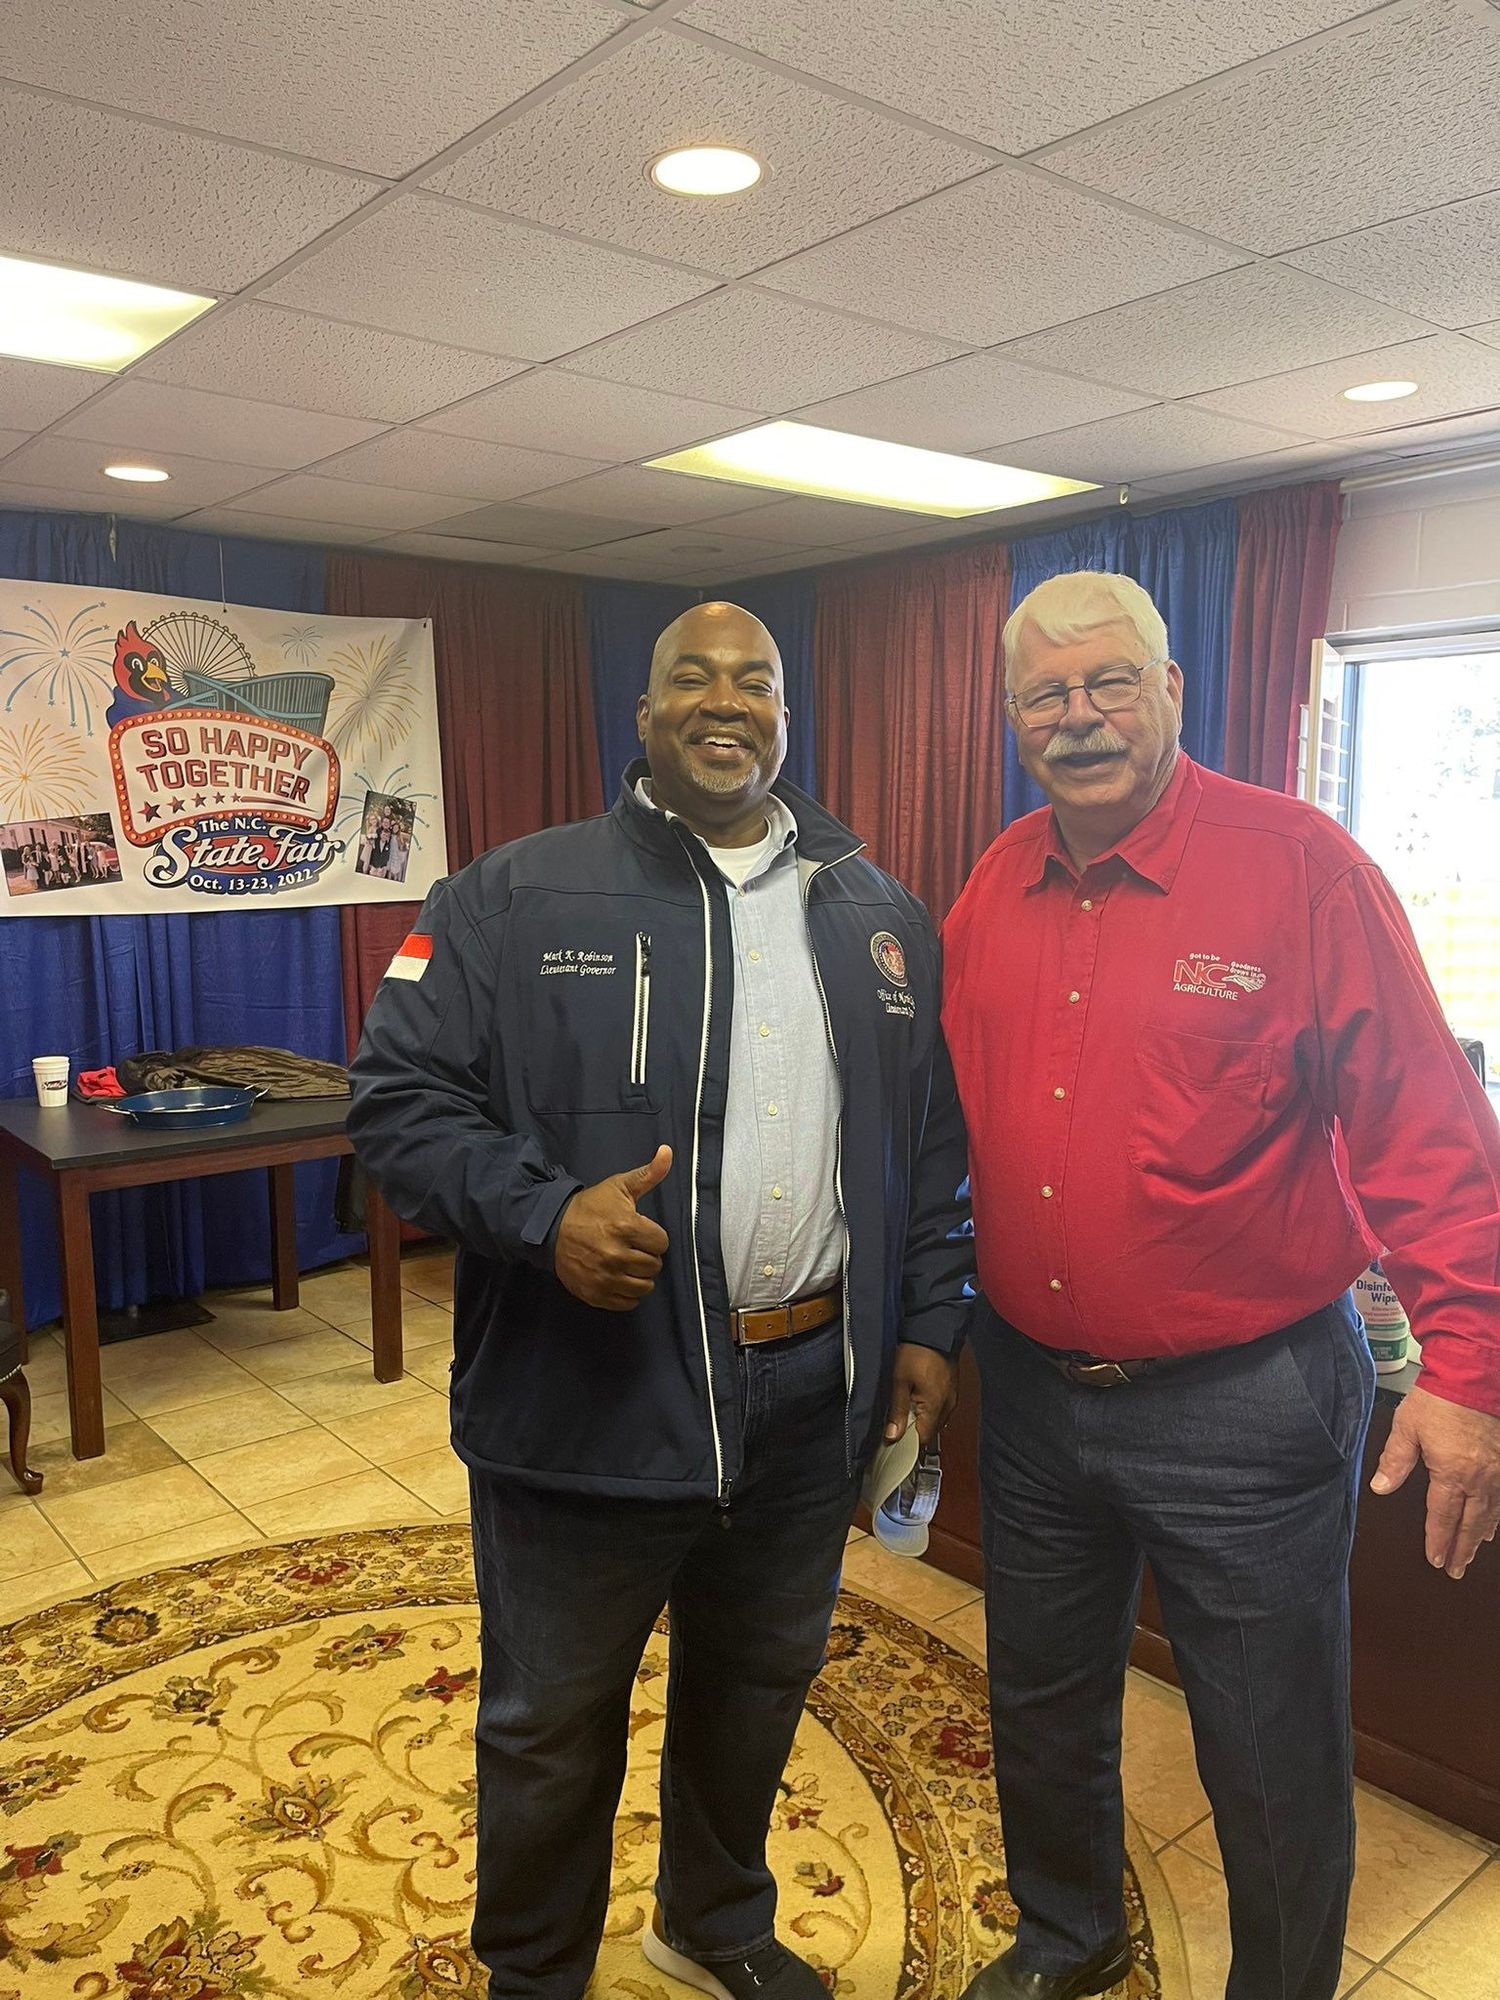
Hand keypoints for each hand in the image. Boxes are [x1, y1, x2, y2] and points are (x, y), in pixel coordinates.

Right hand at [553, 1146, 671, 1311]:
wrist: (552, 1229)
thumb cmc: (590, 1207)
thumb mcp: (619, 1186)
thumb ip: (648, 1173)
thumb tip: (668, 1152)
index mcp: (626, 1227)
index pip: (661, 1243)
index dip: (654, 1236)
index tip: (641, 1232)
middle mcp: (617, 1255)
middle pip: (654, 1265)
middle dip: (648, 1255)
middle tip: (633, 1247)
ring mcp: (606, 1277)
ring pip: (644, 1286)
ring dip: (640, 1276)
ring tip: (628, 1263)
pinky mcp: (596, 1294)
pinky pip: (628, 1302)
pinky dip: (628, 1293)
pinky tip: (620, 1278)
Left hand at [884, 1343, 959, 1448]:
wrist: (935, 1328)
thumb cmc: (917, 1352)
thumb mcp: (899, 1381)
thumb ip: (897, 1410)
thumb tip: (893, 1436)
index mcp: (936, 1407)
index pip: (922, 1440)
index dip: (906, 1444)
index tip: (892, 1444)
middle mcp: (948, 1406)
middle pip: (929, 1432)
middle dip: (912, 1433)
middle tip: (894, 1427)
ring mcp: (951, 1398)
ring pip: (934, 1421)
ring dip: (920, 1421)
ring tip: (904, 1412)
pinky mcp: (951, 1390)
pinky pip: (939, 1409)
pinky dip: (927, 1410)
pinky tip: (915, 1402)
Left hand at [1370, 1386, 1499, 1578]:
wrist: (1472, 1376)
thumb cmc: (1439, 1399)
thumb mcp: (1407, 1428)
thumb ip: (1394, 1460)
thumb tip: (1380, 1486)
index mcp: (1452, 1473)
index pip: (1443, 1516)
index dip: (1438, 1540)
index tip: (1435, 1558)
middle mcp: (1479, 1479)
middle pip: (1470, 1523)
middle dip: (1461, 1549)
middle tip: (1455, 1569)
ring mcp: (1497, 1472)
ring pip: (1490, 1515)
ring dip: (1479, 1537)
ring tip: (1471, 1552)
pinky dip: (1496, 1516)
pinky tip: (1492, 1524)